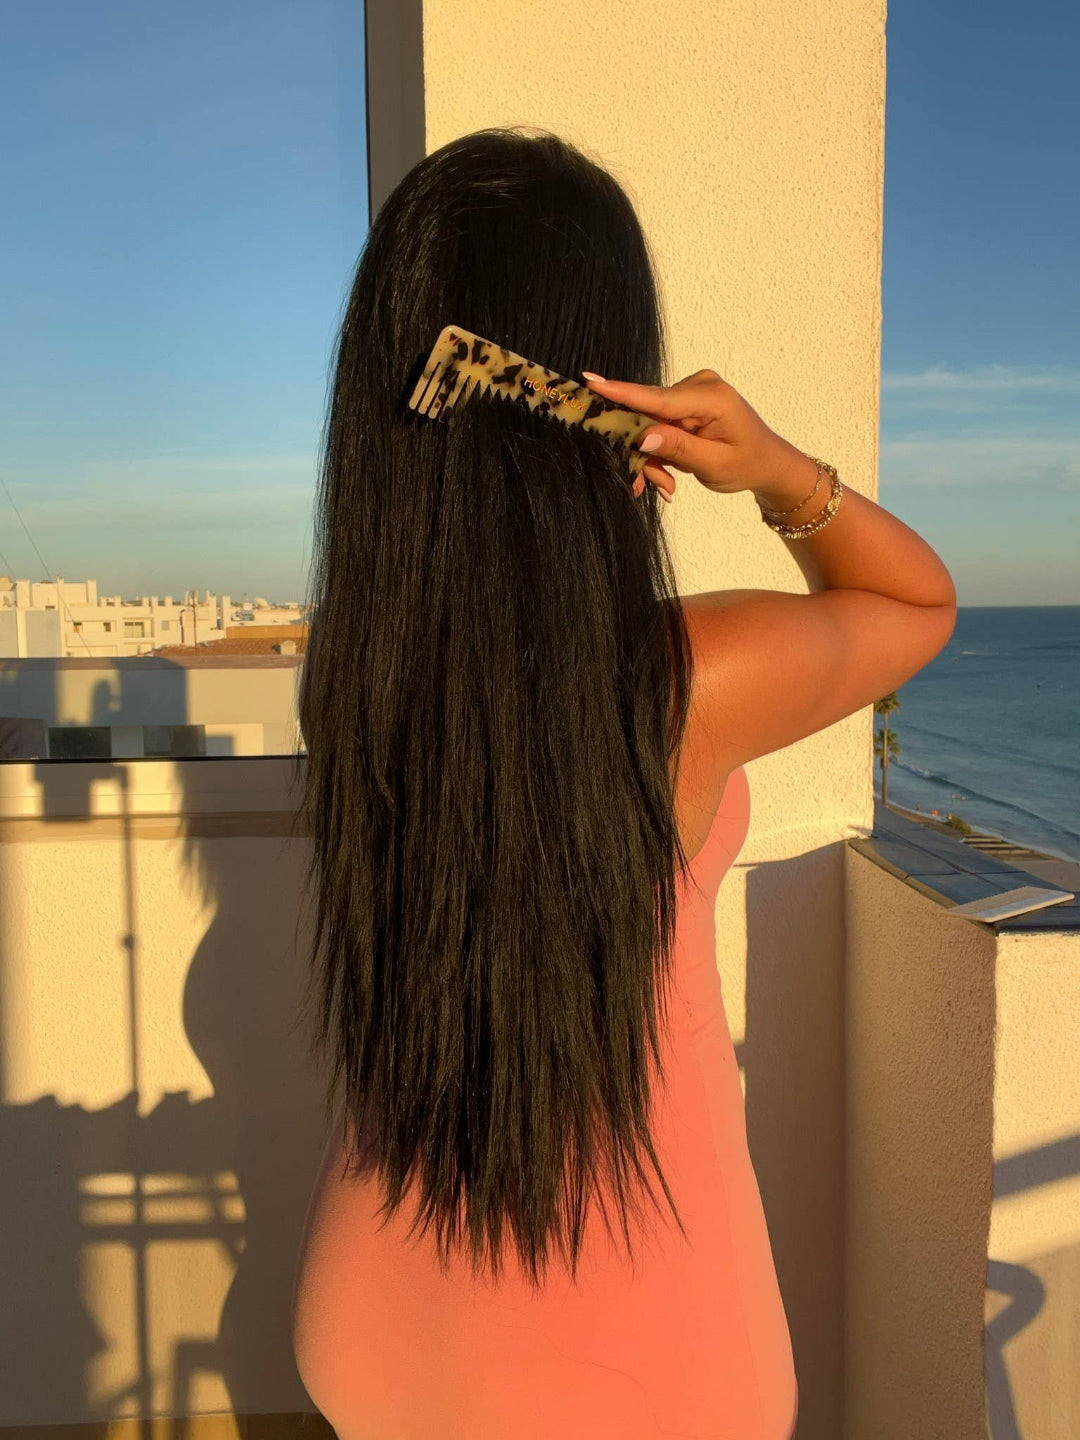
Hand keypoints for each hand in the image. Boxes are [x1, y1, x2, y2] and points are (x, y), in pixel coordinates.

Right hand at [581, 369, 807, 502]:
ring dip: (652, 458)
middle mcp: (698, 386)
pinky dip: (659, 451)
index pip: (659, 398)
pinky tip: (669, 475)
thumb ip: (679, 449)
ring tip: (667, 487)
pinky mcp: (684, 401)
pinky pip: (657, 425)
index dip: (623, 393)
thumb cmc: (746, 463)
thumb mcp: (714, 464)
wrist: (766, 462)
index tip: (591, 382)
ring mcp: (690, 391)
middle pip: (649, 415)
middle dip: (643, 452)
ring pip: (649, 424)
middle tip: (644, 487)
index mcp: (711, 398)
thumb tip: (644, 436)